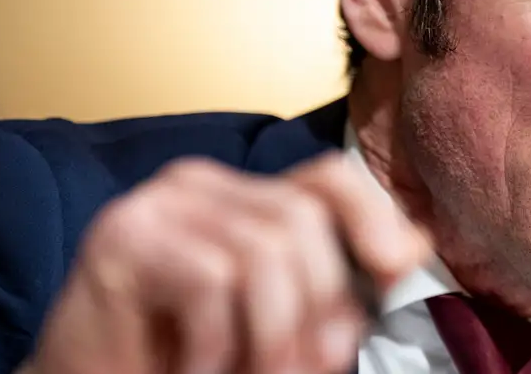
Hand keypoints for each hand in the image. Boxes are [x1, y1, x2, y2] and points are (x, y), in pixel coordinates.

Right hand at [22, 154, 431, 373]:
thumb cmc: (181, 355)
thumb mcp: (272, 320)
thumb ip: (330, 287)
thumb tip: (409, 252)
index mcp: (240, 198)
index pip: (326, 177)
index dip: (372, 215)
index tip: (399, 268)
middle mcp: (198, 185)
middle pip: (301, 219)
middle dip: (321, 304)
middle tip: (310, 368)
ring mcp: (157, 205)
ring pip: (263, 252)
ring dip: (271, 338)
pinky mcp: (121, 237)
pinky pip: (210, 281)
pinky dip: (216, 343)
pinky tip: (196, 367)